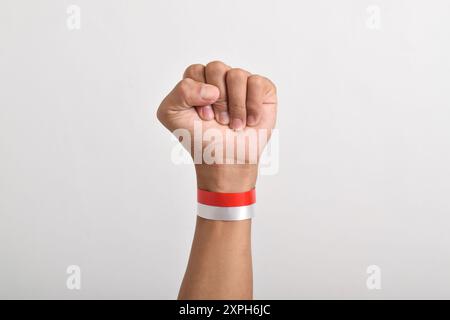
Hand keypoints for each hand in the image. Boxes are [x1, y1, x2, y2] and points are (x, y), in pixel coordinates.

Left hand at [157, 61, 276, 191]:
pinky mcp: (262, 89)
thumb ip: (179, 93)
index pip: (195, 70)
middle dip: (218, 100)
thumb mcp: (171, 115)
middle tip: (220, 121)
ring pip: (237, 75)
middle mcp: (219, 78)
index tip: (203, 117)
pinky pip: (257, 82)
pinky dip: (253, 106)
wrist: (227, 160)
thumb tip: (212, 89)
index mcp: (198, 81)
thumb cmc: (202, 138)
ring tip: (235, 124)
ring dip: (236, 106)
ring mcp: (241, 82)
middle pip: (216, 68)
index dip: (197, 95)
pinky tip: (250, 121)